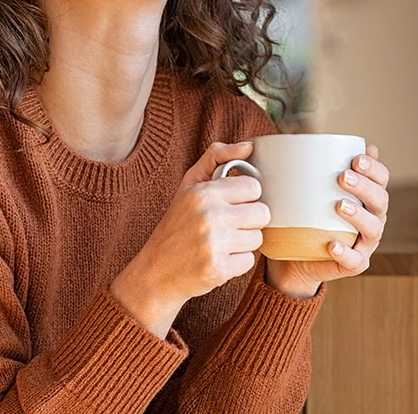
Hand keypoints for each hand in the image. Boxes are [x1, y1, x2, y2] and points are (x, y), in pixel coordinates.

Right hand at [110, 141, 271, 337]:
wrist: (156, 271)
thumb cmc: (176, 224)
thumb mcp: (189, 185)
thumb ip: (217, 157)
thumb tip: (249, 146)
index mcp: (203, 193)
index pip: (254, 187)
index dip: (246, 197)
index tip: (232, 204)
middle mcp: (208, 216)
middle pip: (262, 214)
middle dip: (249, 221)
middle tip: (228, 226)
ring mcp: (213, 244)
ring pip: (257, 238)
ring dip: (243, 243)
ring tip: (221, 243)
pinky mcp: (218, 270)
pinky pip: (249, 261)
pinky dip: (237, 263)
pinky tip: (218, 259)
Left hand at [265, 145, 389, 297]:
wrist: (295, 257)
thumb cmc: (304, 216)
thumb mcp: (306, 190)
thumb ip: (311, 167)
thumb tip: (306, 135)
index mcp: (366, 198)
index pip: (381, 179)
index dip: (374, 168)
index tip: (356, 158)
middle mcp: (372, 218)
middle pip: (380, 201)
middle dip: (365, 186)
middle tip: (343, 177)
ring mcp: (365, 243)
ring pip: (373, 229)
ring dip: (359, 216)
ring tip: (339, 205)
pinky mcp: (353, 264)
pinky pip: (355, 261)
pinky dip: (346, 253)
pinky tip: (333, 244)